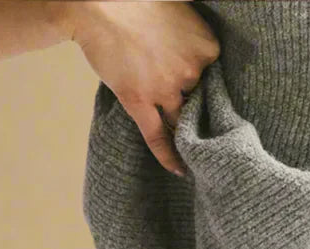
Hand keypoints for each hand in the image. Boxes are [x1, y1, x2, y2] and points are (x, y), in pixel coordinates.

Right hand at [58, 1, 220, 175]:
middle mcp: (191, 71)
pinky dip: (168, 156)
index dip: (205, 82)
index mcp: (207, 47)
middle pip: (198, 98)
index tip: (202, 87)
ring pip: (182, 119)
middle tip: (190, 111)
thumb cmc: (135, 1)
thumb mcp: (178, 9)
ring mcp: (165, 89)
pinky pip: (158, 137)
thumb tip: (198, 51)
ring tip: (191, 145)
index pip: (215, 76)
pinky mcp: (139, 101)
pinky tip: (180, 171)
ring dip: (185, 131)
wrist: (95, 2)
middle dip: (191, 101)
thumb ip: (194, 35)